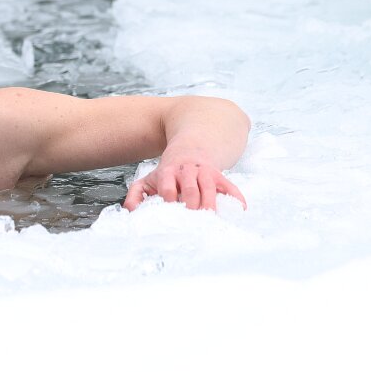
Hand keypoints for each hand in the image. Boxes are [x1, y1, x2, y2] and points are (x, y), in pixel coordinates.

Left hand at [125, 156, 246, 211]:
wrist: (190, 150)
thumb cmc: (168, 172)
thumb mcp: (148, 179)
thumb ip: (136, 194)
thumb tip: (130, 211)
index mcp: (168, 172)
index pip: (167, 186)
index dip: (169, 198)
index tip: (170, 213)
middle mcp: (187, 171)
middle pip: (190, 187)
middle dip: (191, 203)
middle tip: (191, 221)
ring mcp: (205, 172)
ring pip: (209, 187)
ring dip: (210, 203)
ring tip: (210, 219)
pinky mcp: (219, 176)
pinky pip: (229, 186)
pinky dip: (235, 196)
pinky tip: (240, 209)